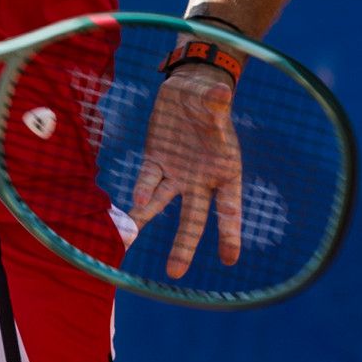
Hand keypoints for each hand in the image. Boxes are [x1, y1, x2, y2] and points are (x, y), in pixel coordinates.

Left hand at [127, 65, 242, 278]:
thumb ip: (217, 102)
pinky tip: (134, 201)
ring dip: (147, 220)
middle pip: (194, 217)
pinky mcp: (155, 162)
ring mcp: (176, 174)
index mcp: (226, 171)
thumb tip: (223, 92)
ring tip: (130, 240)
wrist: (189, 90)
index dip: (230, 231)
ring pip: (162, 204)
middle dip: (184, 244)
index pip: (230, 207)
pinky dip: (143, 189)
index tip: (229, 258)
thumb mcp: (214, 99)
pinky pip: (148, 179)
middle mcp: (201, 180)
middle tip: (175, 272)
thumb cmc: (210, 98)